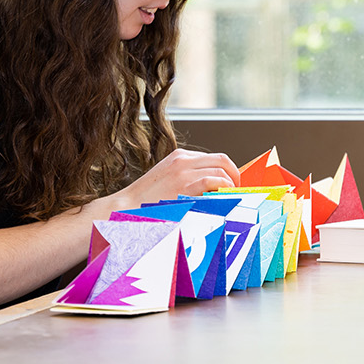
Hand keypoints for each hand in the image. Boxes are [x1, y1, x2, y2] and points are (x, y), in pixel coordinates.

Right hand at [121, 149, 239, 205]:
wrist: (127, 206)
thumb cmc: (147, 199)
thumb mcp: (168, 179)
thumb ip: (187, 177)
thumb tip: (211, 185)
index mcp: (180, 157)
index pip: (213, 157)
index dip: (227, 170)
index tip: (231, 183)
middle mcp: (183, 160)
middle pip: (222, 159)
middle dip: (234, 174)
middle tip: (236, 189)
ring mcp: (184, 172)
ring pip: (221, 169)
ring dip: (231, 183)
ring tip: (230, 196)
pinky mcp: (185, 185)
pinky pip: (214, 180)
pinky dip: (223, 187)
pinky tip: (223, 197)